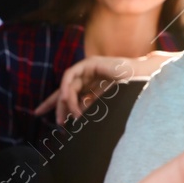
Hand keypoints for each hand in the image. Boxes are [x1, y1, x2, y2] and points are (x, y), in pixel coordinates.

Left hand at [33, 51, 176, 123]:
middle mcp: (87, 76)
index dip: (55, 105)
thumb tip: (76, 119)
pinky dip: (67, 87)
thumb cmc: (131, 93)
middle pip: (64, 89)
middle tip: (48, 118)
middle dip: (55, 105)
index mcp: (91, 86)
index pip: (69, 95)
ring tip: (68, 117)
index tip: (40, 113)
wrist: (144, 80)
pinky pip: (72, 76)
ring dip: (66, 102)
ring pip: (68, 85)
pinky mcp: (90, 63)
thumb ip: (91, 109)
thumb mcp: (105, 106)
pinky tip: (67, 99)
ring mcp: (88, 68)